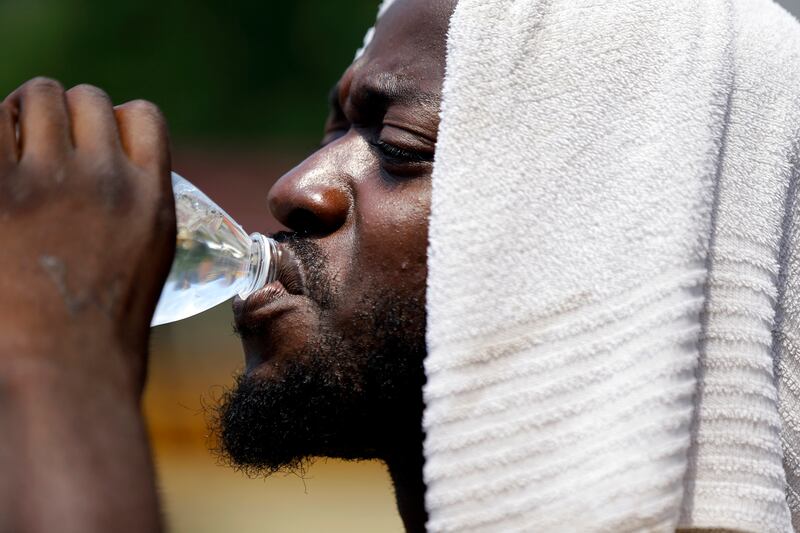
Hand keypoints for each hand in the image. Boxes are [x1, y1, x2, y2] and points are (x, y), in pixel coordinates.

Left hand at [0, 77, 175, 394]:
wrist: (59, 375)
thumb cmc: (102, 336)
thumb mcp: (147, 264)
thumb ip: (134, 211)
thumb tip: (108, 178)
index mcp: (151, 198)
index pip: (142, 116)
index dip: (114, 124)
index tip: (94, 147)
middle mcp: (107, 178)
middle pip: (85, 98)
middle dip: (63, 115)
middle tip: (43, 151)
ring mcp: (49, 181)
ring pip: (36, 96)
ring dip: (21, 115)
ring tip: (10, 153)